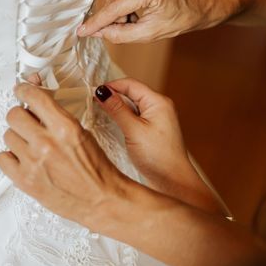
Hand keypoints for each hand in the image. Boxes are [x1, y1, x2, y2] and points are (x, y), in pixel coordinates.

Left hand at [0, 82, 133, 228]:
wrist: (101, 200)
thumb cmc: (96, 171)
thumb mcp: (81, 133)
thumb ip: (56, 116)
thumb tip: (36, 98)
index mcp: (64, 128)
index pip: (33, 97)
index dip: (24, 90)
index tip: (21, 91)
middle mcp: (46, 143)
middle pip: (14, 115)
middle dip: (21, 116)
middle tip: (28, 122)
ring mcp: (32, 162)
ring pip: (7, 135)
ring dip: (18, 138)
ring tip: (31, 146)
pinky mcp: (24, 180)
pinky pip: (2, 158)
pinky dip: (10, 157)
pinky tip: (23, 159)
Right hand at [77, 0, 238, 42]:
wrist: (200, 1)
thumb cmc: (179, 18)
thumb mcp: (150, 34)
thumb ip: (120, 34)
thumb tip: (96, 32)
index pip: (116, 7)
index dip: (97, 21)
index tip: (82, 30)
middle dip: (113, 14)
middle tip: (125, 25)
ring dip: (120, 2)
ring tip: (137, 11)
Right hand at [94, 78, 221, 212]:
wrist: (173, 182)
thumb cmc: (158, 157)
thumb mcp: (133, 130)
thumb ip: (117, 109)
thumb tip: (102, 92)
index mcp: (158, 102)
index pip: (131, 84)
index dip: (111, 86)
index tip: (93, 93)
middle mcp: (159, 107)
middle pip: (131, 93)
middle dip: (112, 96)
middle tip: (93, 103)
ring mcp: (156, 119)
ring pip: (131, 105)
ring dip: (116, 107)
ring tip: (99, 112)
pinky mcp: (152, 130)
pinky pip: (134, 117)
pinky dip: (122, 117)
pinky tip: (112, 124)